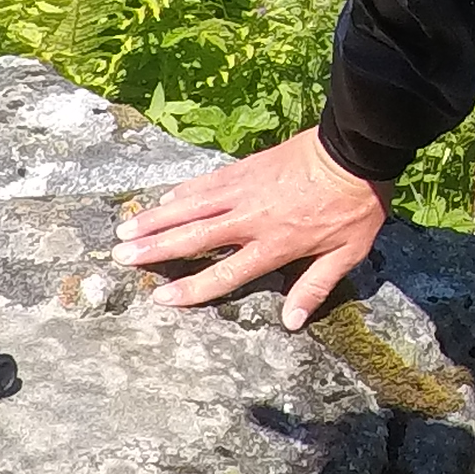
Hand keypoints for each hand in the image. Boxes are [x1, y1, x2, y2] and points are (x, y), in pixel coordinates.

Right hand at [113, 129, 389, 323]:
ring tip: (124, 229)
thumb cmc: (353, 206)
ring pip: (189, 207)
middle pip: (193, 237)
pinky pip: (205, 183)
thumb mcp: (346, 254)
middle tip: (120, 257)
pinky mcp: (245, 168)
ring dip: (156, 219)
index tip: (160, 297)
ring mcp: (243, 190)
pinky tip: (163, 200)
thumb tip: (292, 322)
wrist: (353, 150)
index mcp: (273, 245)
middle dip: (154, 249)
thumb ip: (314, 287)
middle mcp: (250, 219)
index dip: (190, 288)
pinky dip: (181, 193)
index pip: (223, 273)